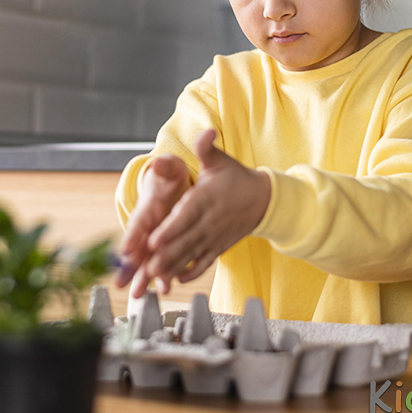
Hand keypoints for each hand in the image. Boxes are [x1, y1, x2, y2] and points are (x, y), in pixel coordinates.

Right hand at [114, 153, 192, 292]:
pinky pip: (164, 263)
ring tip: (137, 295)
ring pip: (146, 261)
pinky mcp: (165, 245)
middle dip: (129, 267)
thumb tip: (159, 162)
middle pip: (136, 249)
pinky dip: (163, 276)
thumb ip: (165, 167)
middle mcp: (147, 226)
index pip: (137, 224)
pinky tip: (164, 289)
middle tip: (121, 283)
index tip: (126, 250)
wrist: (174, 183)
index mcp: (146, 208)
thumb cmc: (169, 176)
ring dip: (142, 278)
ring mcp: (155, 238)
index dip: (131, 236)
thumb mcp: (169, 169)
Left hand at [143, 129, 270, 294]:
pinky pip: (205, 263)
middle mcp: (209, 220)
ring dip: (174, 267)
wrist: (264, 199)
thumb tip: (206, 131)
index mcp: (205, 198)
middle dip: (166, 255)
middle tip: (148, 268)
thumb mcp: (220, 160)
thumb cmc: (235, 178)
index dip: (169, 229)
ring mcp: (215, 236)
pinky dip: (193, 272)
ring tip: (157, 279)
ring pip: (192, 255)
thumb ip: (207, 148)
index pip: (185, 216)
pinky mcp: (219, 247)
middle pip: (185, 240)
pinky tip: (178, 280)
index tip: (153, 240)